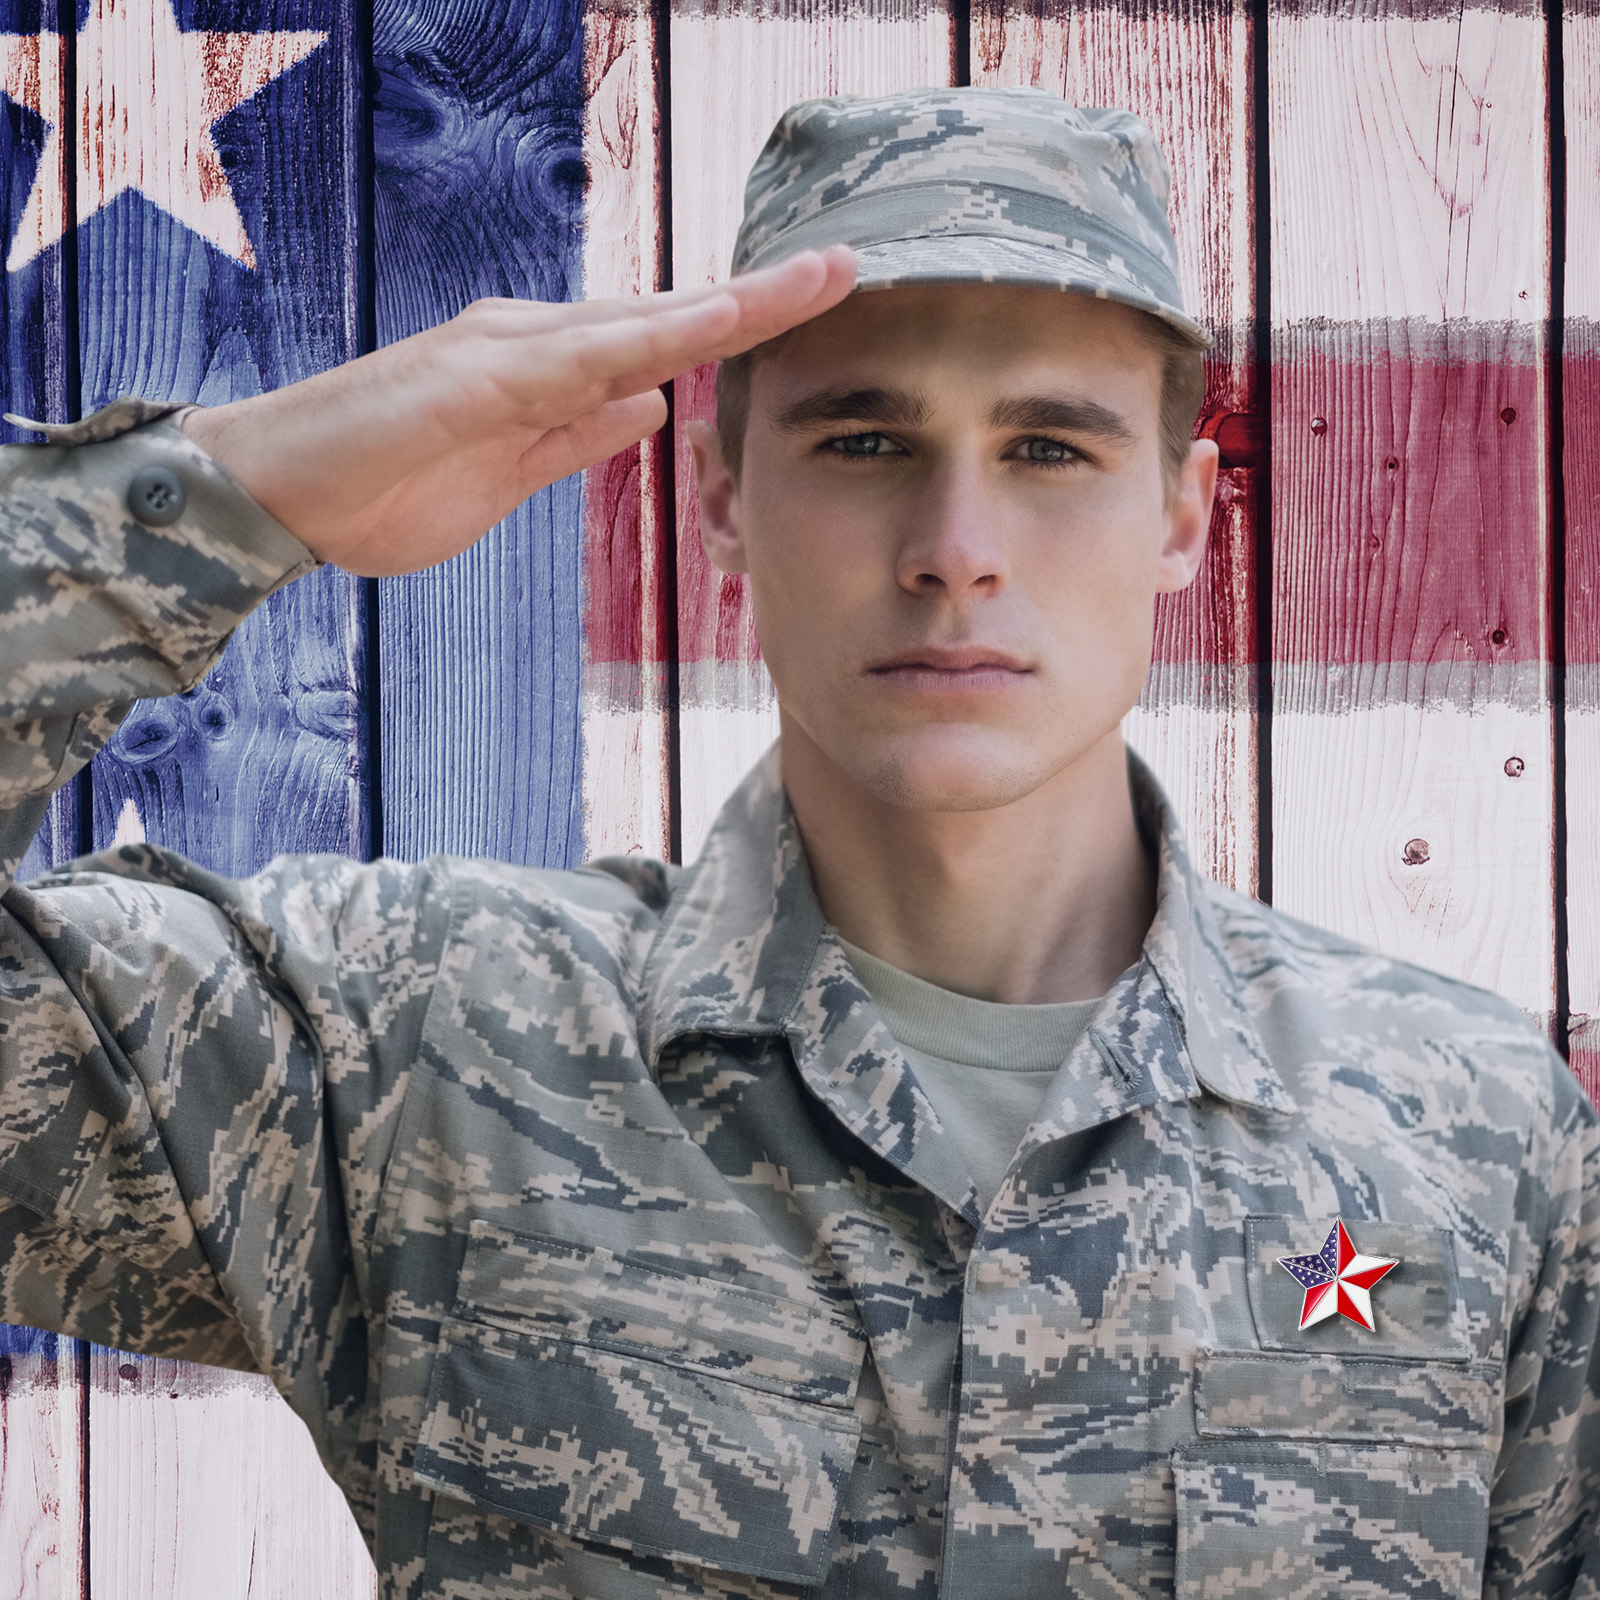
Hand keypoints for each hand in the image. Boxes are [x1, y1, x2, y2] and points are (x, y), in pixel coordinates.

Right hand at [180, 247, 855, 575]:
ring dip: (723, 304)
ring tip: (810, 280)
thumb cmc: (385, 482)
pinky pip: (567, 364)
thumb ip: (578, 434)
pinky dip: (635, 345)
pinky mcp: (466, 383)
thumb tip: (651, 402)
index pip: (663, 340)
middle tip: (848, 266)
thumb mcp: (512, 470)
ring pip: (634, 323)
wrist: (275, 493)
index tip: (818, 304)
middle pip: (667, 315)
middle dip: (759, 295)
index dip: (742, 322)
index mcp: (547, 369)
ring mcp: (501, 355)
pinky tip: (696, 333)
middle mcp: (533, 343)